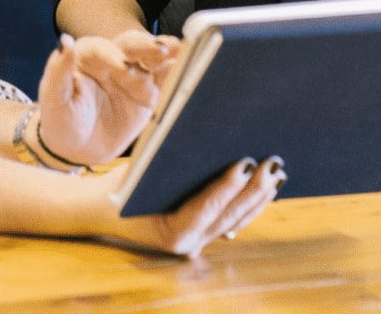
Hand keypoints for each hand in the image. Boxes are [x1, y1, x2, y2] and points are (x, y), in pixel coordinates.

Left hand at [35, 31, 180, 166]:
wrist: (77, 149)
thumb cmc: (61, 120)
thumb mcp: (53, 98)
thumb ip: (58, 70)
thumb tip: (64, 41)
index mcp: (87, 56)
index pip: (100, 48)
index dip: (111, 55)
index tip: (120, 66)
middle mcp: (113, 60)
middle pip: (131, 46)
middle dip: (146, 46)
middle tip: (161, 49)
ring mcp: (134, 75)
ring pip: (152, 59)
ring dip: (168, 53)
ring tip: (183, 50)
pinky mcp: (149, 93)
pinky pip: (166, 80)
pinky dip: (179, 72)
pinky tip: (193, 66)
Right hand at [85, 157, 285, 256]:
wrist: (103, 209)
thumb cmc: (120, 186)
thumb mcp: (140, 172)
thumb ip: (169, 162)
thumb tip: (203, 135)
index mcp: (171, 233)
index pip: (206, 208)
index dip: (228, 186)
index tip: (246, 163)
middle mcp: (188, 244)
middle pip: (229, 215)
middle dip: (254, 189)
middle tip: (273, 164)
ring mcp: (198, 242)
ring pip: (237, 220)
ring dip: (259, 197)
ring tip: (277, 172)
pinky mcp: (204, 234)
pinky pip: (233, 221)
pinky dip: (251, 203)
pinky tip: (267, 187)